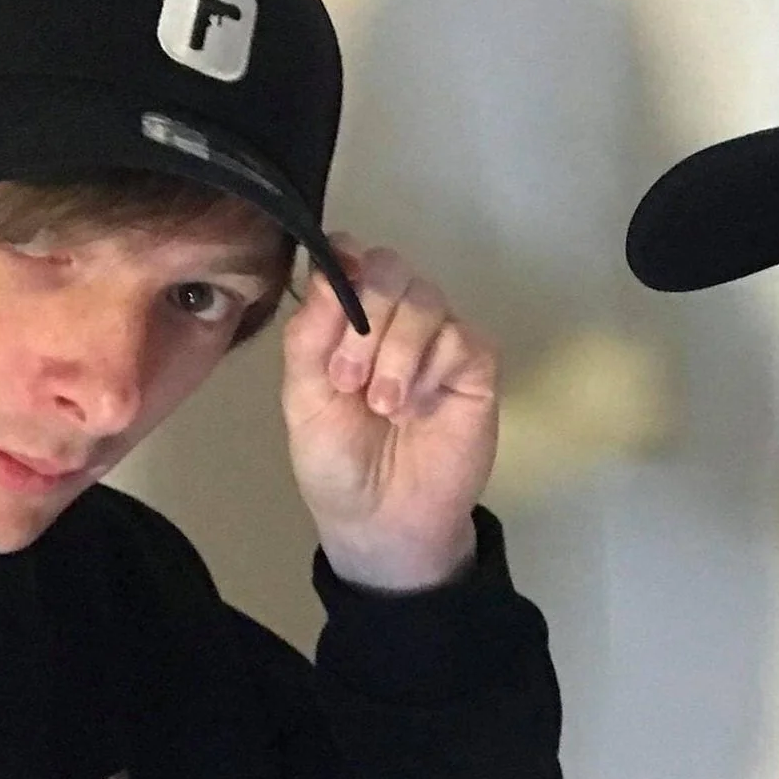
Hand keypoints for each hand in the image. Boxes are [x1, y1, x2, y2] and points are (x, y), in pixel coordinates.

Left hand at [281, 236, 497, 591]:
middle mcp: (394, 318)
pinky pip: (461, 339)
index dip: (344, 262)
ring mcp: (438, 339)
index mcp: (347, 318)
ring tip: (383, 406)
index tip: (335, 293)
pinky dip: (431, 371)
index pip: (350, 257)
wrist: (381, 521)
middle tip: (347, 380)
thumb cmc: (337, 461)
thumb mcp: (303, 399)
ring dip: (396, 352)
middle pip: (389, 268)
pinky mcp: (476, 367)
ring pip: (425, 300)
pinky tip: (416, 409)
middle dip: (365, 319)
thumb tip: (330, 269)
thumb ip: (309, 335)